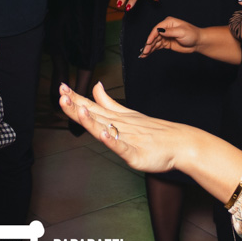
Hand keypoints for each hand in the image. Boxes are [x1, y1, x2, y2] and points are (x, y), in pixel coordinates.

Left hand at [58, 83, 183, 173]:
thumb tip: (96, 87)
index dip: (75, 99)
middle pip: (94, 116)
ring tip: (80, 110)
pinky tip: (104, 134)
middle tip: (62, 95)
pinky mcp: (135, 154)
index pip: (92, 107)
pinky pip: (122, 147)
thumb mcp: (128, 114)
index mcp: (116, 118)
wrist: (180, 143)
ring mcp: (127, 139)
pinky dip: (113, 141)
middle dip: (77, 106)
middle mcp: (119, 126)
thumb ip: (108, 102)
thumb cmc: (154, 132)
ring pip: (106, 129)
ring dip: (92, 120)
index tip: (61, 89)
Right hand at [140, 16, 201, 57]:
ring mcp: (165, 36)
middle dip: (149, 44)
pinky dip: (152, 50)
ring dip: (149, 48)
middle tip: (144, 51)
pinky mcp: (166, 43)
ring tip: (143, 54)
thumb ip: (170, 32)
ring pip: (154, 42)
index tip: (148, 43)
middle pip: (154, 36)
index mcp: (168, 23)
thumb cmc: (192, 34)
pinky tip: (147, 54)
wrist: (198, 42)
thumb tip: (160, 31)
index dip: (151, 36)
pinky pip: (157, 46)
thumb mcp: (181, 32)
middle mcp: (165, 29)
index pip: (157, 29)